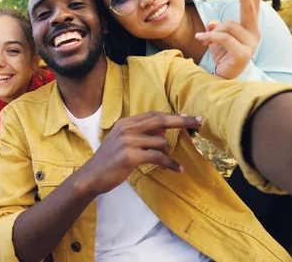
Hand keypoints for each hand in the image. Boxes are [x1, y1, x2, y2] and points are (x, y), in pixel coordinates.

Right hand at [76, 111, 201, 195]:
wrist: (91, 176)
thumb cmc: (109, 161)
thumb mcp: (122, 142)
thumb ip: (140, 134)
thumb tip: (163, 130)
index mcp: (125, 123)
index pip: (153, 114)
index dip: (173, 115)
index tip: (189, 116)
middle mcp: (127, 129)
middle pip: (161, 120)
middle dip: (183, 120)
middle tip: (199, 121)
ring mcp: (128, 141)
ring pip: (161, 141)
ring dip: (169, 154)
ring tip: (169, 163)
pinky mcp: (130, 156)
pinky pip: (158, 158)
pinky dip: (171, 164)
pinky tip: (177, 170)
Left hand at [195, 0, 265, 78]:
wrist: (226, 79)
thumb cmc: (223, 56)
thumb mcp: (217, 38)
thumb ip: (218, 26)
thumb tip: (214, 23)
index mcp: (250, 25)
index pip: (254, 1)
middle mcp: (254, 32)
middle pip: (248, 6)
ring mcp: (251, 44)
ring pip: (228, 25)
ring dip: (213, 32)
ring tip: (207, 39)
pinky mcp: (243, 54)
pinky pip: (223, 38)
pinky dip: (209, 37)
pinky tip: (200, 37)